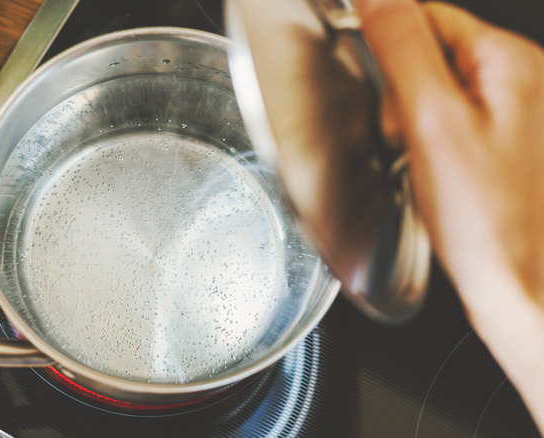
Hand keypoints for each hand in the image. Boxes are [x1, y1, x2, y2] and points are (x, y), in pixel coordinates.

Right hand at [356, 0, 543, 429]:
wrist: (522, 291)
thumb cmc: (489, 221)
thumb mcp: (431, 124)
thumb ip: (402, 49)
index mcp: (509, 63)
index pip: (427, 16)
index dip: (388, 48)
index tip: (377, 84)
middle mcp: (522, 84)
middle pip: (432, 57)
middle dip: (402, 96)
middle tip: (408, 140)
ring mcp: (515, 119)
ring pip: (437, 97)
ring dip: (414, 126)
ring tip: (424, 166)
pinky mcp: (505, 151)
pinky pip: (450, 129)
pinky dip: (430, 149)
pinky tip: (436, 178)